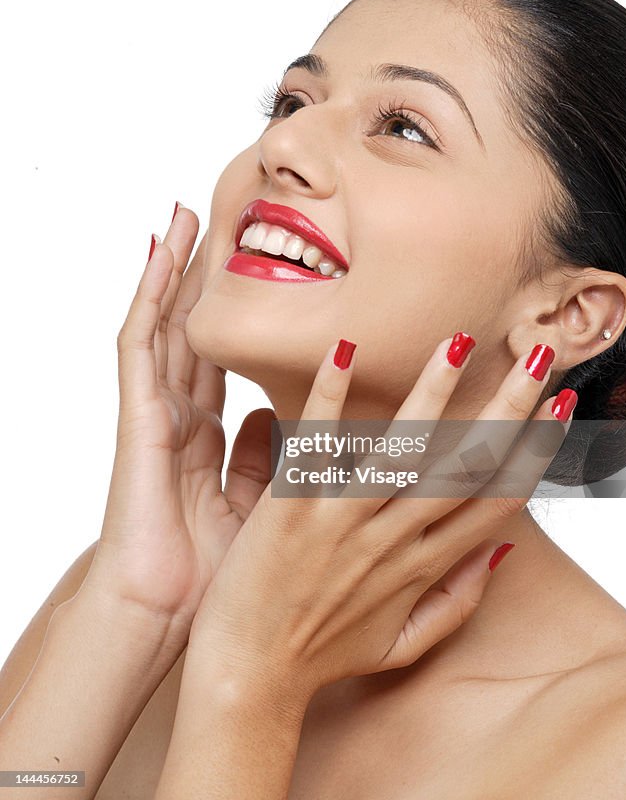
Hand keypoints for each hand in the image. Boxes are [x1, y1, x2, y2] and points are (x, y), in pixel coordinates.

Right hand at [85, 206, 274, 639]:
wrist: (168, 612)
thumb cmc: (210, 572)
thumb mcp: (254, 504)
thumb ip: (267, 458)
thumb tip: (285, 419)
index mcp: (203, 437)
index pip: (217, 360)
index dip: (230, 318)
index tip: (248, 275)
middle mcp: (177, 415)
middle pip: (190, 331)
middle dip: (201, 278)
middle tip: (218, 220)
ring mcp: (153, 412)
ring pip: (163, 323)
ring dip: (172, 269)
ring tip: (184, 216)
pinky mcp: (138, 416)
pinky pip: (141, 344)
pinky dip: (148, 297)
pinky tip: (158, 255)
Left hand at [189, 335, 574, 705]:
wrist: (247, 675)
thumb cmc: (320, 658)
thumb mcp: (402, 646)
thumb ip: (457, 602)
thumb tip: (502, 551)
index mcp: (420, 567)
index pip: (494, 502)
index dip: (534, 452)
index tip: (559, 408)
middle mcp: (391, 539)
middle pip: (464, 466)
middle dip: (507, 409)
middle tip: (539, 358)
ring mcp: (342, 521)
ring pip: (402, 448)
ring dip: (432, 392)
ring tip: (457, 342)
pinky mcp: (292, 508)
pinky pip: (319, 444)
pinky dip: (330, 397)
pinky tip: (346, 351)